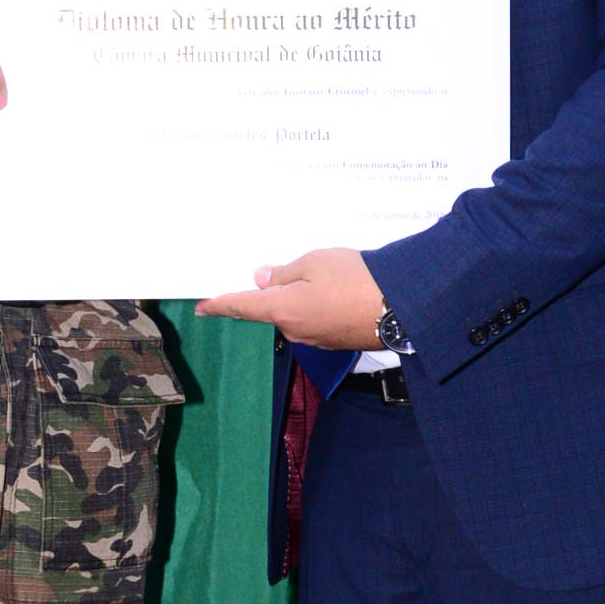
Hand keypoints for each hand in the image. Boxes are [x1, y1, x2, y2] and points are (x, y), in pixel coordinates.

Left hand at [197, 248, 385, 347]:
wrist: (402, 307)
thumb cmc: (356, 279)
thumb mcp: (314, 262)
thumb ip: (284, 273)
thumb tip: (262, 281)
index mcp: (283, 310)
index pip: (241, 307)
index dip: (219, 304)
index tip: (201, 306)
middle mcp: (294, 330)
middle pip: (272, 310)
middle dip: (272, 292)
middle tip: (279, 270)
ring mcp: (315, 340)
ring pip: (295, 315)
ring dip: (299, 298)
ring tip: (322, 275)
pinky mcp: (335, 341)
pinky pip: (315, 321)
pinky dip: (317, 307)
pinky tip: (335, 291)